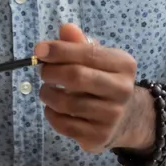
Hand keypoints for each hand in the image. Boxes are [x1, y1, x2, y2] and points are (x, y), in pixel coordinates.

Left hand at [35, 24, 154, 154]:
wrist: (126, 118)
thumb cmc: (104, 80)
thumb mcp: (98, 58)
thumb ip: (79, 43)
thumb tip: (65, 29)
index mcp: (123, 64)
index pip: (87, 53)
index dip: (59, 50)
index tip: (38, 50)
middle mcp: (122, 90)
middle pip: (76, 77)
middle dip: (51, 72)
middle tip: (42, 72)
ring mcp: (112, 116)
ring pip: (67, 103)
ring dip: (48, 94)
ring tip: (46, 90)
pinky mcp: (99, 136)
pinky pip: (65, 124)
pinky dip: (51, 114)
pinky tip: (52, 108)